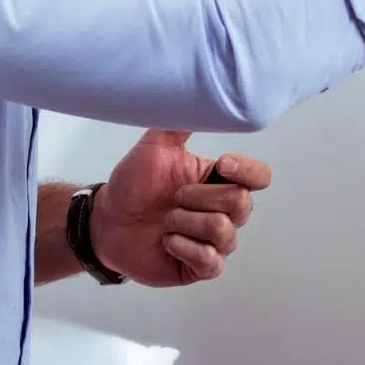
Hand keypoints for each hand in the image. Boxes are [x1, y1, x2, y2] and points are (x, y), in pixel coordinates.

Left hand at [90, 129, 270, 286]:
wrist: (106, 221)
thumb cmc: (132, 185)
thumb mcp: (153, 148)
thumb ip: (177, 124)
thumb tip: (201, 96)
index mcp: (218, 181)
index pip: (258, 176)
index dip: (247, 171)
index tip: (220, 164)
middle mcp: (223, 211)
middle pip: (241, 203)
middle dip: (199, 197)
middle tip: (173, 198)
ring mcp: (215, 242)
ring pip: (223, 231)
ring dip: (185, 222)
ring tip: (165, 221)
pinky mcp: (201, 267)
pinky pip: (210, 261)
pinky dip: (183, 247)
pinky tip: (166, 241)